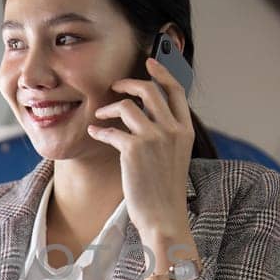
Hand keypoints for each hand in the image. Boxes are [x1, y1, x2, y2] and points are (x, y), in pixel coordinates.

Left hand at [87, 56, 193, 239]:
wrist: (164, 217)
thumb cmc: (165, 191)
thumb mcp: (175, 157)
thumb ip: (166, 133)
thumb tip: (144, 113)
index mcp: (186, 131)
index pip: (176, 91)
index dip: (162, 72)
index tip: (149, 62)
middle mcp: (173, 130)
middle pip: (149, 90)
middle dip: (128, 83)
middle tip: (114, 87)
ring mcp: (154, 138)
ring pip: (127, 106)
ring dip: (108, 108)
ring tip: (100, 116)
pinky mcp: (133, 149)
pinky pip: (110, 129)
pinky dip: (99, 130)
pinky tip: (94, 133)